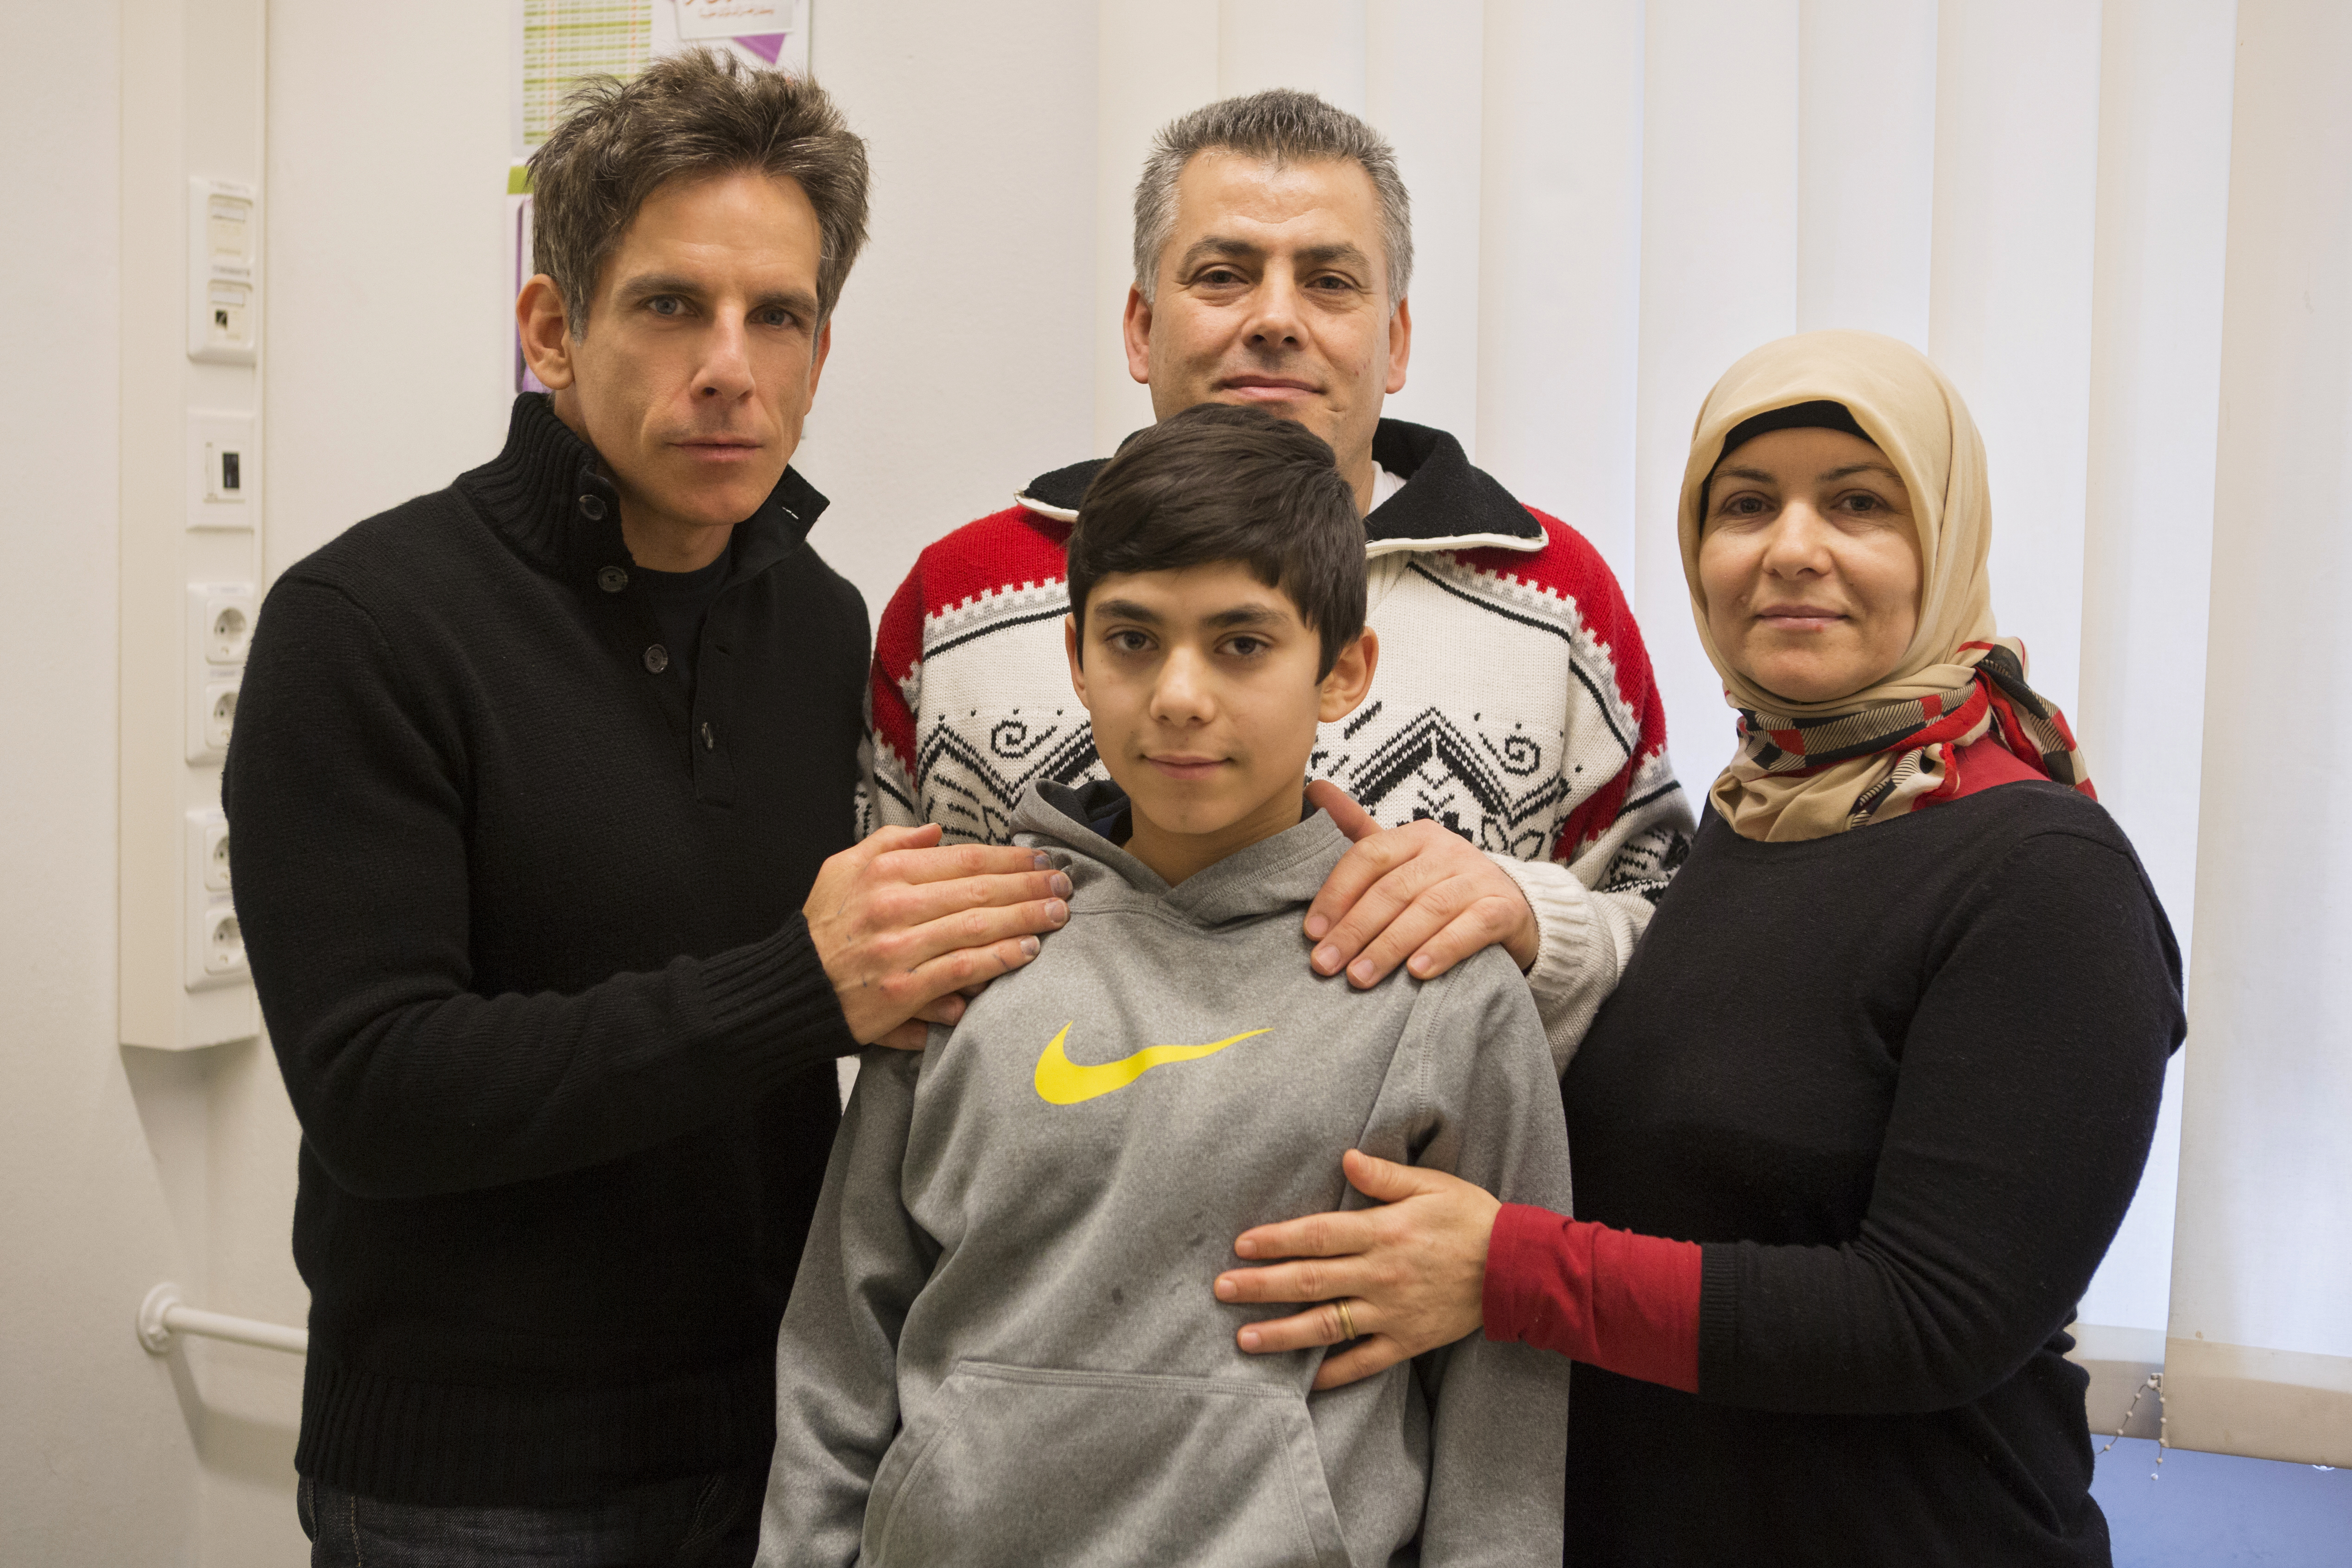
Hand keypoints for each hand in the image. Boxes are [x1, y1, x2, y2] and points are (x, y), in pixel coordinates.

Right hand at [804, 823, 1070, 1044]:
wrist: (791, 988)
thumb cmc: (823, 927)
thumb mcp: (842, 868)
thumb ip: (889, 844)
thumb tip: (935, 831)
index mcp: (885, 873)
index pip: (963, 860)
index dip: (1008, 859)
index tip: (1040, 859)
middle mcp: (894, 906)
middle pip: (978, 891)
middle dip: (1029, 886)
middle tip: (1063, 885)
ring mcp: (900, 950)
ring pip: (976, 928)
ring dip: (1024, 920)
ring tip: (1057, 914)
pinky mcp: (903, 991)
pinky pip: (962, 971)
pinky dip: (998, 960)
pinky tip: (1027, 952)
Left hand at [1213, 1149, 1499, 1389]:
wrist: (1518, 1268)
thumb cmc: (1472, 1219)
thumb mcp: (1433, 1185)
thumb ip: (1385, 1176)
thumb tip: (1345, 1158)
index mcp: (1384, 1233)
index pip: (1317, 1236)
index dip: (1277, 1240)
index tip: (1242, 1245)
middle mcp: (1381, 1275)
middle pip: (1310, 1282)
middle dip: (1261, 1287)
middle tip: (1221, 1290)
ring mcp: (1393, 1312)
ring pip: (1328, 1326)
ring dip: (1283, 1334)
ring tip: (1244, 1339)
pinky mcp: (1408, 1341)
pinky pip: (1365, 1362)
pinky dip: (1333, 1374)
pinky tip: (1304, 1381)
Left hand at [1302, 781, 1538, 986]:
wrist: (1513, 909)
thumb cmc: (1442, 887)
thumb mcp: (1402, 859)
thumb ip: (1358, 830)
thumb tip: (1312, 789)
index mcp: (1416, 836)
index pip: (1368, 856)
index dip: (1337, 893)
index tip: (1312, 933)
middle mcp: (1448, 851)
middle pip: (1393, 889)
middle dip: (1355, 929)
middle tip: (1326, 964)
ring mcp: (1478, 878)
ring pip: (1428, 910)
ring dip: (1389, 946)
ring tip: (1360, 977)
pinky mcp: (1504, 909)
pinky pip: (1471, 928)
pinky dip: (1442, 949)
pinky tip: (1417, 973)